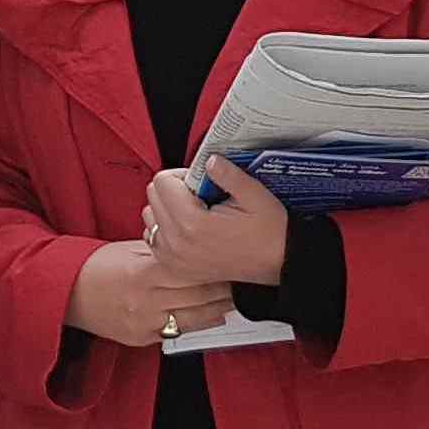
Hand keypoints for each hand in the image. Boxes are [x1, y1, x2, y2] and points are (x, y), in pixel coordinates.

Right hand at [65, 240, 233, 349]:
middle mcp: (145, 301)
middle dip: (222, 289)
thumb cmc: (94, 268)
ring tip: (230, 299)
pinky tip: (209, 315)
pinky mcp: (141, 338)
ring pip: (194, 319)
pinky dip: (195, 323)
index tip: (229, 262)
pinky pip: (176, 332)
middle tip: (238, 280)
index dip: (215, 269)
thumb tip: (191, 248)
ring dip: (216, 310)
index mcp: (143, 273)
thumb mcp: (128, 250)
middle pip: (198, 297)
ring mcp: (143, 324)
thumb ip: (161, 252)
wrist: (65, 294)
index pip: (192, 272)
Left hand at [144, 158, 288, 290]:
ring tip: (195, 213)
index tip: (201, 181)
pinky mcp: (175, 268)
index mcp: (192, 224)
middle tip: (201, 196)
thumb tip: (208, 160)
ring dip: (167, 209)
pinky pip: (153, 239)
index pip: (162, 181)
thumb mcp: (255, 195)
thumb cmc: (269, 233)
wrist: (278, 265)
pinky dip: (165, 229)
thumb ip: (228, 174)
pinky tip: (189, 229)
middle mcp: (176, 243)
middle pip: (153, 196)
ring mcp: (173, 259)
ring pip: (150, 217)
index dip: (182, 175)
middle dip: (173, 189)